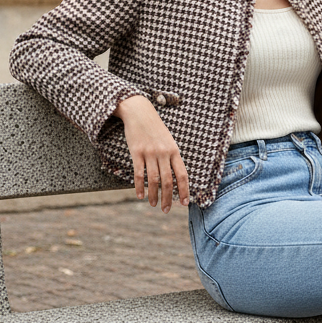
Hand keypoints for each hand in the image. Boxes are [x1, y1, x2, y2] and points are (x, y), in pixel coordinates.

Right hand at [114, 95, 189, 211]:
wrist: (139, 112)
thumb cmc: (155, 128)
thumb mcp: (168, 141)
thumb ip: (172, 157)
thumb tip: (175, 176)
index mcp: (174, 151)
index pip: (182, 174)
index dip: (185, 190)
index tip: (185, 203)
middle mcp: (164, 153)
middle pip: (169, 181)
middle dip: (169, 198)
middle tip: (166, 210)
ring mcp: (150, 153)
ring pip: (154, 179)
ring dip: (154, 195)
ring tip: (154, 205)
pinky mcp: (136, 152)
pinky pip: (139, 173)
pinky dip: (139, 186)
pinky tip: (139, 195)